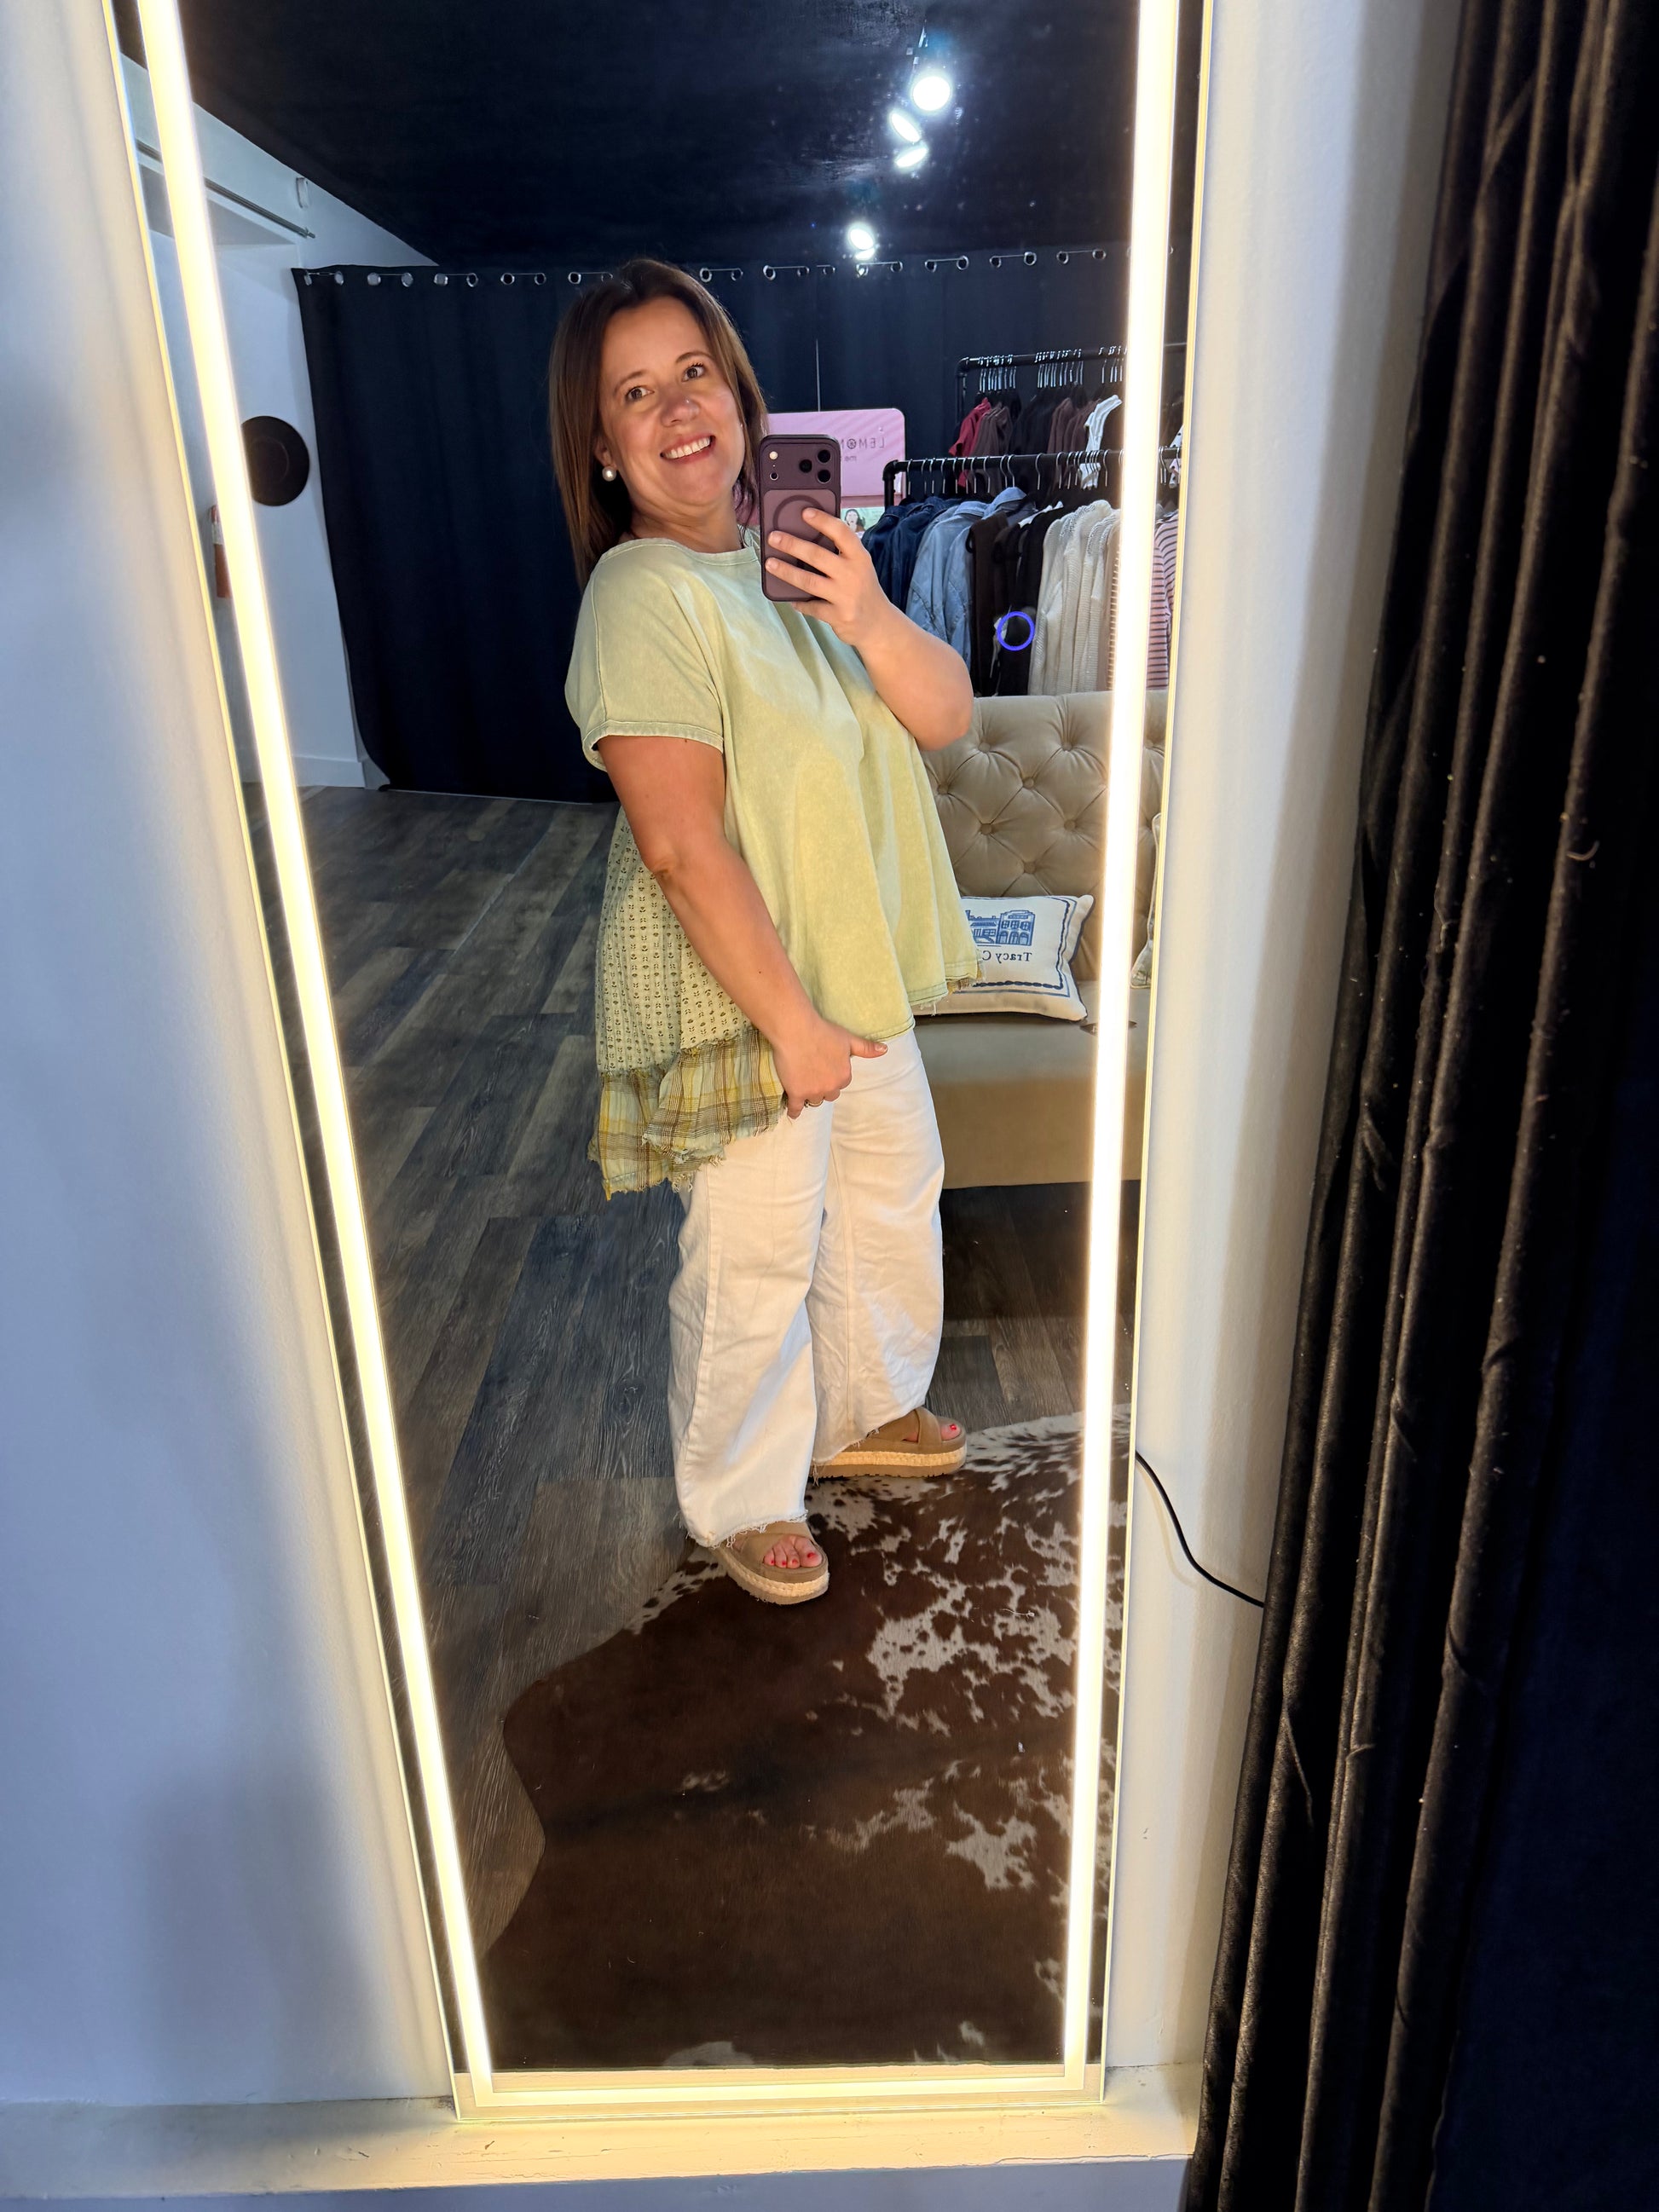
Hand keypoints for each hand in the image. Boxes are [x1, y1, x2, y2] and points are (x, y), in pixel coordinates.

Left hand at [765, 509, 895, 649]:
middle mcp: (853, 574)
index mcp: (859, 557)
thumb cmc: (862, 589)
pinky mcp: (838, 616)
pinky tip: (790, 598)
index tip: (804, 512)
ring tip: (770, 564)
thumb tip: (805, 538)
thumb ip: (840, 554)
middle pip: (817, 555)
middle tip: (774, 537)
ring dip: (786, 572)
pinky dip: (799, 602)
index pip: (841, 532)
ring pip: (809, 581)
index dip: (822, 521)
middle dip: (792, 545)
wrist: (879, 624)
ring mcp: (845, 596)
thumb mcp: (860, 567)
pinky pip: (812, 607)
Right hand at [770, 1013, 886, 1117]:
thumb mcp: (848, 1039)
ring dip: (810, 1095)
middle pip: (829, 1094)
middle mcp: (830, 1087)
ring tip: (803, 1087)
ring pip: (814, 1100)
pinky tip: (793, 1112)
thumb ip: (866, 1048)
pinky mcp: (796, 1093)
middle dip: (824, 1087)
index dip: (834, 1076)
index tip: (827, 1069)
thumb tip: (885, 1050)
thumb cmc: (823, 1032)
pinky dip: (794, 1110)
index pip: (842, 1083)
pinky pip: (796, 1108)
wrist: (797, 1031)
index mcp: (844, 1075)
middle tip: (814, 1076)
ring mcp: (813, 1091)